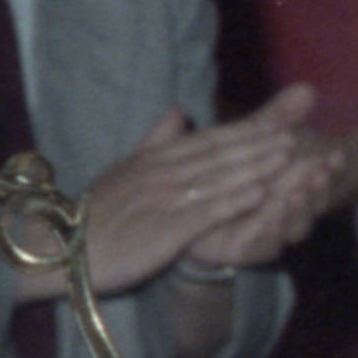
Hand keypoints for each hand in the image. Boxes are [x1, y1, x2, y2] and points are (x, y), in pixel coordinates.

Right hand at [67, 93, 322, 292]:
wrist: (60, 247)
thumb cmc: (95, 215)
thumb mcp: (124, 169)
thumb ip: (154, 140)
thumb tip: (178, 110)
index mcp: (155, 158)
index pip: (208, 139)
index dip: (246, 130)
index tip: (279, 121)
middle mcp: (162, 173)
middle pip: (220, 154)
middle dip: (260, 143)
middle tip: (297, 132)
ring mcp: (163, 199)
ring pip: (218, 179)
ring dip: (256, 165)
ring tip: (289, 156)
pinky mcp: (164, 229)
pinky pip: (205, 212)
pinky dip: (234, 200)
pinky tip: (261, 194)